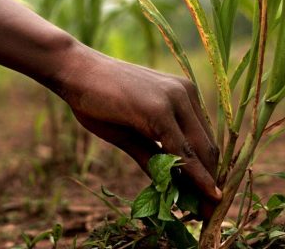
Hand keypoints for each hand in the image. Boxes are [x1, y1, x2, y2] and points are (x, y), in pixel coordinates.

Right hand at [51, 44, 220, 216]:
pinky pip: (179, 150)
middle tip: (209, 213)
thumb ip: (152, 156)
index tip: (209, 200)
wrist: (75, 72)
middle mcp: (186, 93)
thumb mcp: (131, 132)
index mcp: (183, 95)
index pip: (203, 139)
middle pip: (208, 147)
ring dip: (202, 184)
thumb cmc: (98, 100)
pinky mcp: (160, 109)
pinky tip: (190, 196)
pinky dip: (187, 176)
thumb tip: (168, 187)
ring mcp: (175, 99)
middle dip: (210, 183)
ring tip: (202, 212)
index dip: (208, 172)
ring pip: (199, 150)